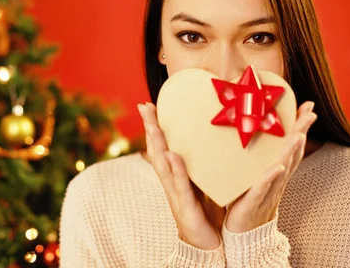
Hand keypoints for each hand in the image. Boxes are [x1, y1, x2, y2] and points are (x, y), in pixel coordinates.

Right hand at [138, 102, 221, 249]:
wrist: (205, 245)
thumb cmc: (204, 214)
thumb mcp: (199, 185)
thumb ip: (197, 166)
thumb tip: (204, 143)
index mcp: (174, 176)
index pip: (161, 146)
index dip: (154, 126)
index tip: (149, 105)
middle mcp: (170, 182)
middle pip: (156, 151)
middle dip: (150, 128)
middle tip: (144, 106)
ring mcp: (175, 194)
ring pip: (163, 165)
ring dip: (157, 144)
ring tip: (153, 124)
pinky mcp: (185, 206)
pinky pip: (180, 185)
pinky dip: (176, 170)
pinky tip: (173, 155)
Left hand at [225, 101, 316, 232]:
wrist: (244, 232)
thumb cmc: (246, 200)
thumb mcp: (252, 175)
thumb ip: (254, 157)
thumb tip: (248, 132)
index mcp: (275, 171)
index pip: (290, 146)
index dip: (300, 127)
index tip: (307, 107)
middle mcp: (276, 179)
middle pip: (291, 153)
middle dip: (301, 132)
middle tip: (310, 112)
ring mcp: (267, 190)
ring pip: (282, 168)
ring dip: (291, 151)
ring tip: (298, 134)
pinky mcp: (254, 201)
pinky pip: (263, 187)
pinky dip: (271, 177)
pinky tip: (277, 167)